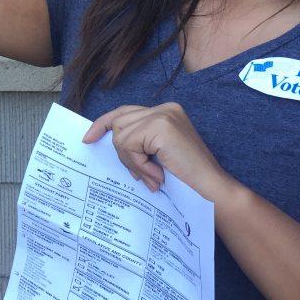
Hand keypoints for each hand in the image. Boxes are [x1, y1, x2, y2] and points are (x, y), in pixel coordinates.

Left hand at [81, 102, 232, 201]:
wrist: (210, 191)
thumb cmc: (185, 179)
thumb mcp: (156, 156)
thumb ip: (138, 143)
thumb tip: (106, 142)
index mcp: (165, 112)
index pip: (124, 112)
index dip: (103, 124)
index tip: (88, 139)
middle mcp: (165, 108)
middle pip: (119, 124)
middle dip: (123, 153)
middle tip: (143, 174)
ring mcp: (163, 115)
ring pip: (121, 136)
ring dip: (132, 162)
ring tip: (153, 176)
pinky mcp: (161, 126)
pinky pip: (129, 145)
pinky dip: (138, 164)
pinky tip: (157, 174)